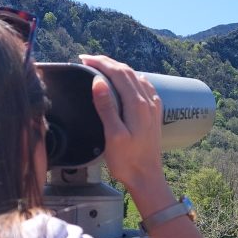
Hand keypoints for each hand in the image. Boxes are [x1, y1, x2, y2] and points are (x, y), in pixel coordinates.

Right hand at [82, 55, 165, 191]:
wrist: (147, 178)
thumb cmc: (127, 161)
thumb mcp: (113, 135)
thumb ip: (106, 107)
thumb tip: (99, 81)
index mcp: (136, 105)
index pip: (118, 73)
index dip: (100, 63)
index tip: (83, 59)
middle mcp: (147, 102)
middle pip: (128, 72)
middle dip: (108, 63)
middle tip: (88, 60)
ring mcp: (153, 108)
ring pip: (137, 78)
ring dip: (120, 69)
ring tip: (103, 68)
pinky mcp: (154, 115)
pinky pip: (145, 88)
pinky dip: (133, 79)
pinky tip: (129, 83)